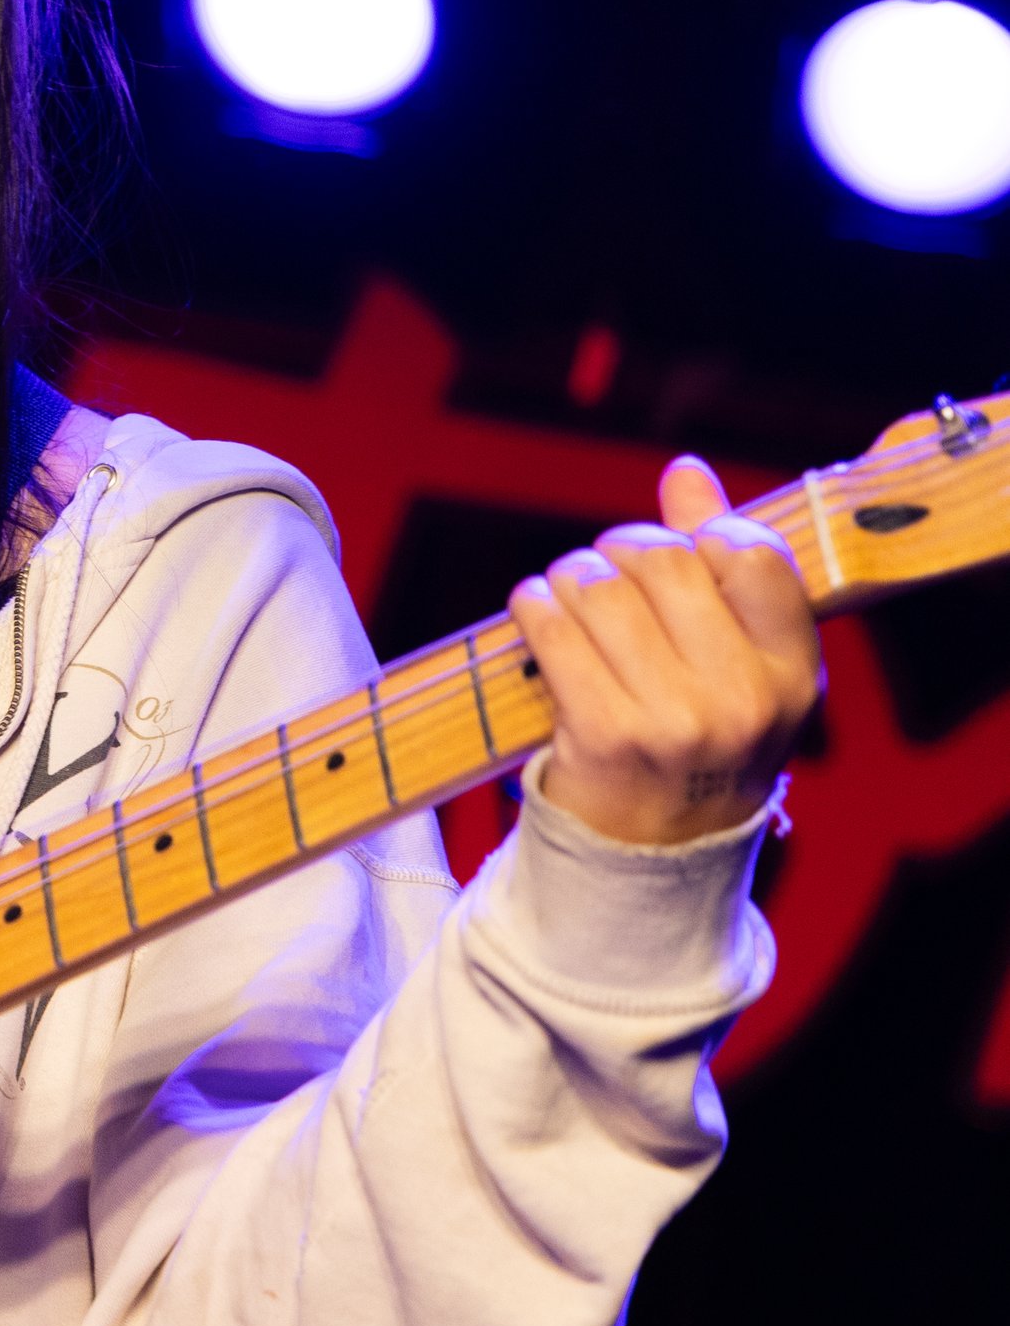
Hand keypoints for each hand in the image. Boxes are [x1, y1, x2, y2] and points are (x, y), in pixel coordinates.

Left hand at [513, 455, 822, 845]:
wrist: (651, 854)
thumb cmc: (695, 735)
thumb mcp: (736, 663)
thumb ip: (719, 563)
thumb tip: (686, 472)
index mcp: (792, 673)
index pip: (751, 553)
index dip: (700, 535)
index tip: (677, 556)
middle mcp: (744, 699)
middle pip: (662, 558)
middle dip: (620, 550)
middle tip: (606, 575)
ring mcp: (675, 721)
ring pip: (597, 584)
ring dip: (568, 578)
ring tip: (571, 603)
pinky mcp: (604, 735)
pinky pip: (549, 625)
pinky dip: (532, 608)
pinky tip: (539, 624)